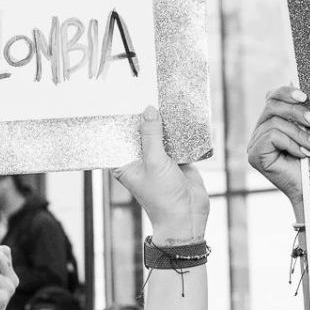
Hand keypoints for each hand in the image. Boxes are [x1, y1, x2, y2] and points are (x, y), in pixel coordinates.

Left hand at [113, 106, 208, 244]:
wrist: (187, 218)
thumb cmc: (162, 197)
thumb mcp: (154, 162)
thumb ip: (152, 135)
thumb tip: (149, 110)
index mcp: (126, 162)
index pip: (121, 136)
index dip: (124, 119)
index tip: (126, 97)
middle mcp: (141, 159)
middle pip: (142, 132)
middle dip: (147, 118)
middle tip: (147, 92)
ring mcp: (159, 159)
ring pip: (161, 135)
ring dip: (165, 123)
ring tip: (165, 99)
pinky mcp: (177, 160)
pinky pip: (177, 140)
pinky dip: (180, 131)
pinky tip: (181, 114)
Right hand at [246, 86, 309, 219]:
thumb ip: (304, 110)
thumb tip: (299, 78)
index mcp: (271, 121)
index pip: (272, 96)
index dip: (286, 91)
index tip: (306, 95)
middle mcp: (259, 131)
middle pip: (271, 105)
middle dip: (296, 111)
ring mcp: (254, 144)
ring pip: (274, 122)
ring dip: (299, 133)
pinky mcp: (254, 156)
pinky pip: (271, 136)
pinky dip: (291, 143)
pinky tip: (304, 155)